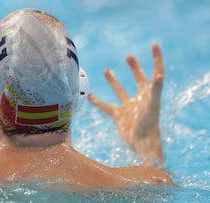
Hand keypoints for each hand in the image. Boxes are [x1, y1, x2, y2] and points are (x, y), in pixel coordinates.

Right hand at [87, 44, 164, 166]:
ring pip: (120, 91)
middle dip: (135, 68)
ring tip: (107, 71)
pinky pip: (106, 106)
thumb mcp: (153, 105)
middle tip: (129, 57)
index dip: (156, 59)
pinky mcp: (118, 116)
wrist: (140, 144)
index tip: (154, 45)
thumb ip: (156, 89)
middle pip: (139, 80)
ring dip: (113, 81)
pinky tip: (89, 96)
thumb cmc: (149, 125)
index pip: (155, 72)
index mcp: (150, 94)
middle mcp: (140, 99)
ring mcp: (128, 107)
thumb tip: (160, 74)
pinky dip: (97, 102)